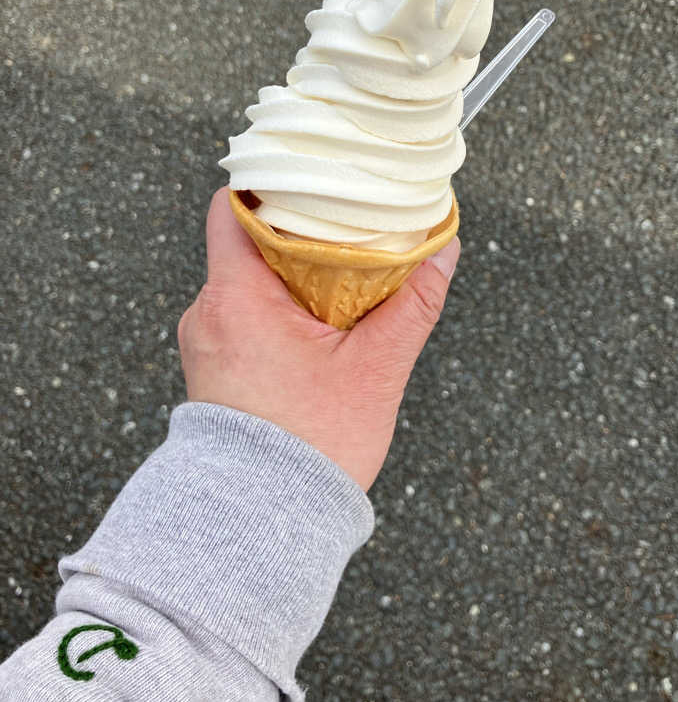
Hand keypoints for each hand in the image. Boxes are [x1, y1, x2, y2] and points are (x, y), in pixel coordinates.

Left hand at [178, 188, 459, 490]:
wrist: (260, 525)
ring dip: (291, 272)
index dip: (272, 182)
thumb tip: (446, 251)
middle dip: (299, 229)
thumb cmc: (310, 450)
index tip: (313, 176)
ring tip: (341, 276)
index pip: (234, 208)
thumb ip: (412, 304)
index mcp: (236, 299)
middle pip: (248, 239)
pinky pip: (244, 313)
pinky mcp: (214, 366)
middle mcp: (209, 312)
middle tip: (347, 225)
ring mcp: (207, 340)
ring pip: (249, 278)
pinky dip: (279, 306)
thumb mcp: (374, 370)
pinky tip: (320, 321)